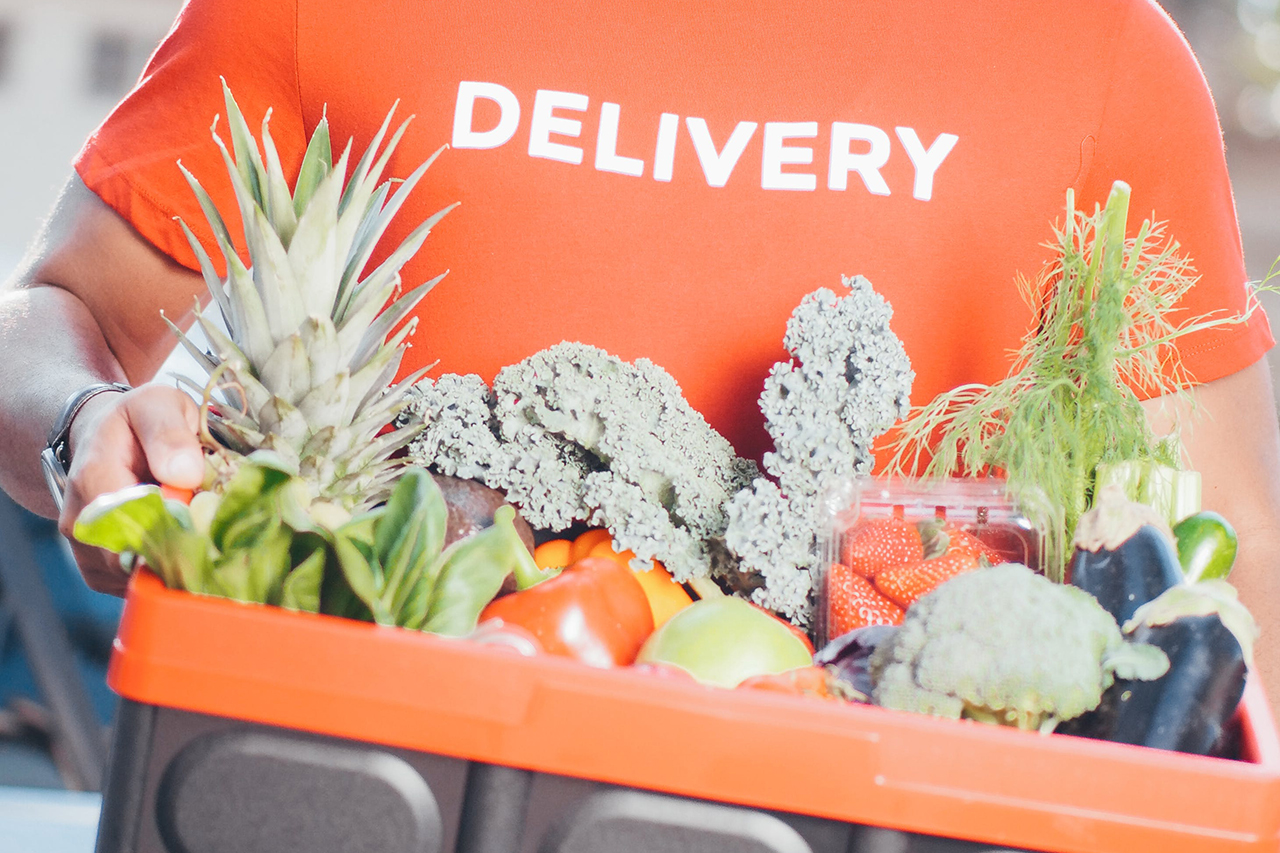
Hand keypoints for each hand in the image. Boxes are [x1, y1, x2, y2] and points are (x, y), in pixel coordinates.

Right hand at [56, 384, 203, 594]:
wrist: (105, 440)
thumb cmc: (138, 421)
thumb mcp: (157, 405)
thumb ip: (169, 433)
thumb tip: (184, 474)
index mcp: (95, 477)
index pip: (133, 521)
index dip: (177, 528)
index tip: (212, 523)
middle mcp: (81, 521)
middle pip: (137, 557)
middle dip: (183, 549)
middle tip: (218, 535)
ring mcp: (87, 551)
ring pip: (138, 578)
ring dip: (177, 562)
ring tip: (201, 535)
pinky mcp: (100, 572)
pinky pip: (136, 586)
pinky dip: (166, 572)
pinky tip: (184, 548)